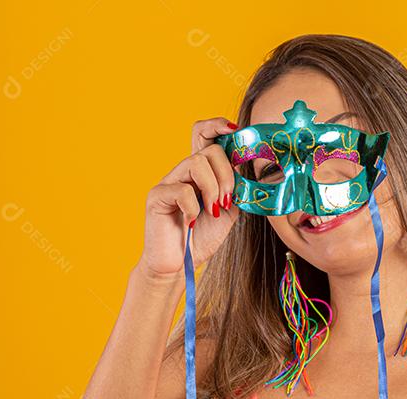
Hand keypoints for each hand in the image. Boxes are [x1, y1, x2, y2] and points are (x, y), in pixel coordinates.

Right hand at [139, 117, 240, 280]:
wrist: (180, 265)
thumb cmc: (201, 237)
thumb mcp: (229, 210)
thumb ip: (237, 188)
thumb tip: (250, 168)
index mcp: (201, 172)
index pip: (205, 134)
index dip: (218, 125)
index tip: (236, 130)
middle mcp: (183, 172)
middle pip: (208, 149)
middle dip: (226, 174)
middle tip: (226, 200)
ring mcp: (168, 182)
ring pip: (196, 162)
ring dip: (212, 188)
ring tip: (212, 210)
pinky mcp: (156, 196)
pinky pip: (181, 189)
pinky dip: (193, 207)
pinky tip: (191, 222)